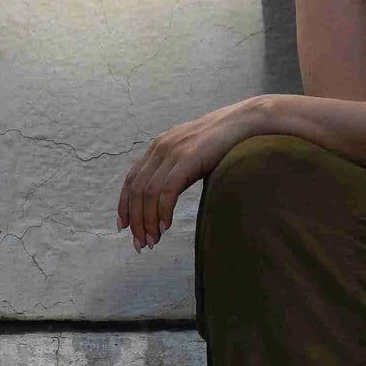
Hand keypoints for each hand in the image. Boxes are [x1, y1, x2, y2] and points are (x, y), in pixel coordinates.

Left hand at [118, 100, 262, 249]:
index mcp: (157, 147)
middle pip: (136, 190)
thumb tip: (166, 197)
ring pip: (149, 193)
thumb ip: (174, 170)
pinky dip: (163, 211)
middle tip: (140, 243)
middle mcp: (160, 148)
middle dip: (136, 220)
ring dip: (148, 221)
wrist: (241, 122)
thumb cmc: (219, 142)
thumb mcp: (189, 155)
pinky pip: (167, 190)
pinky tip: (166, 227)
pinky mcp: (187, 158)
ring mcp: (173, 152)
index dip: (124, 205)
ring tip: (153, 241)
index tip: (124, 226)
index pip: (131, 180)